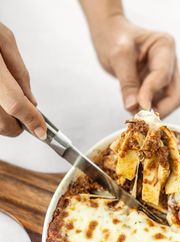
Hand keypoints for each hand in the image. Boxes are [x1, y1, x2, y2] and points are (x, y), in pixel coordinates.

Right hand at [0, 23, 45, 137]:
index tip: (41, 129)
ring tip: (8, 101)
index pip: (16, 104)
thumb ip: (19, 73)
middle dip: (19, 125)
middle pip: (3, 124)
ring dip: (5, 120)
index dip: (31, 120)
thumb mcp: (4, 39)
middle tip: (27, 117)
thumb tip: (31, 100)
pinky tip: (0, 100)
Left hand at [92, 16, 179, 117]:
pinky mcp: (156, 87)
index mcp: (164, 46)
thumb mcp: (118, 57)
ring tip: (133, 114)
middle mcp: (170, 62)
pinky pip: (156, 104)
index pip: (163, 75)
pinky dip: (146, 111)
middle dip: (160, 109)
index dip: (151, 93)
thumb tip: (133, 107)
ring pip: (168, 103)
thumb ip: (127, 83)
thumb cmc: (114, 38)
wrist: (110, 37)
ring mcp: (165, 76)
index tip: (139, 107)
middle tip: (141, 118)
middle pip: (175, 95)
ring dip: (152, 112)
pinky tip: (133, 111)